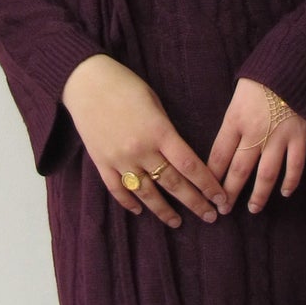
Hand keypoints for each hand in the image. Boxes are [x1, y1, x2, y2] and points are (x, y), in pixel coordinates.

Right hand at [61, 54, 230, 227]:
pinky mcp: (101, 162)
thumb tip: (180, 156)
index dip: (208, 185)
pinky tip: (140, 210)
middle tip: (210, 216)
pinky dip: (129, 203)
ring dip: (164, 211)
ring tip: (178, 223)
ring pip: (146, 193)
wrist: (84, 81)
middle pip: (173, 183)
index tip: (220, 198)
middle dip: (194, 202)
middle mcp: (141, 150)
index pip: (190, 165)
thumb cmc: (124, 85)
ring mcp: (119, 159)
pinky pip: (117, 189)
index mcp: (159, 132)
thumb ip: (167, 131)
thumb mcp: (154, 102)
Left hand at [208, 78, 305, 214]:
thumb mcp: (238, 95)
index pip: (218, 155)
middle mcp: (255, 132)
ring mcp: (279, 136)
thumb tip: (225, 146)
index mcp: (235, 119)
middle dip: (229, 193)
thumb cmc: (263, 77)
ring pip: (266, 174)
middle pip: (238, 170)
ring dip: (258, 195)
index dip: (211, 177)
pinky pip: (294, 165)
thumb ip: (233, 120)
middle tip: (223, 209)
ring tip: (253, 209)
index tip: (205, 192)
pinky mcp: (299, 136)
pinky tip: (285, 192)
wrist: (295, 63)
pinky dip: (291, 181)